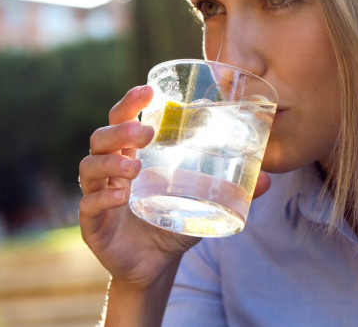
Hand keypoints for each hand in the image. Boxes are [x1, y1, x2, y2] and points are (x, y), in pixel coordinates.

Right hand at [78, 85, 272, 288]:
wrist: (156, 266)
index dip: (129, 102)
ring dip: (111, 161)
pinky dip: (103, 197)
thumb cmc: (173, 223)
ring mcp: (97, 194)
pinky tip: (122, 195)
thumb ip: (231, 189)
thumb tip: (269, 180)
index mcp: (132, 154)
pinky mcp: (93, 223)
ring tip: (135, 166)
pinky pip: (88, 204)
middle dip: (121, 129)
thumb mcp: (203, 203)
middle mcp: (110, 169)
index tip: (148, 90)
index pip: (121, 119)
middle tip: (147, 132)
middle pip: (101, 137)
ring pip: (90, 166)